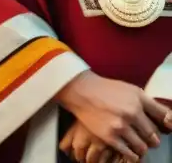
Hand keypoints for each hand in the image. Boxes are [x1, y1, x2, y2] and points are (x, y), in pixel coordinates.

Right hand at [57, 72, 171, 161]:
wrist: (81, 91)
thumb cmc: (107, 90)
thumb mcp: (131, 89)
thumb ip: (147, 103)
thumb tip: (167, 118)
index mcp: (139, 99)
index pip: (165, 116)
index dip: (168, 124)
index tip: (166, 129)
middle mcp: (132, 112)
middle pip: (154, 135)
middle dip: (153, 139)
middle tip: (148, 138)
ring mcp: (120, 125)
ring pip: (143, 146)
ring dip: (142, 147)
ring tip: (138, 144)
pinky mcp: (110, 136)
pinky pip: (129, 153)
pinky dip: (132, 155)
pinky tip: (131, 152)